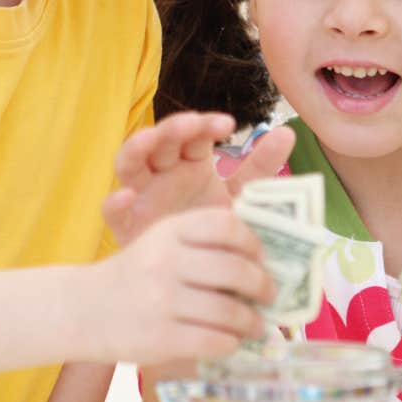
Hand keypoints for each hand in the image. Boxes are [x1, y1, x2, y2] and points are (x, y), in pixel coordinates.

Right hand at [93, 205, 274, 364]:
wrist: (82, 310)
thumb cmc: (135, 275)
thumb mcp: (160, 243)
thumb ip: (202, 242)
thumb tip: (263, 262)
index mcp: (170, 231)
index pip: (226, 225)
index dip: (254, 242)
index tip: (262, 258)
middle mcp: (166, 261)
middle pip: (236, 269)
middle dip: (263, 286)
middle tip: (270, 295)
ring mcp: (162, 301)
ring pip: (230, 311)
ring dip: (253, 321)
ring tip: (257, 324)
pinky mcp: (161, 338)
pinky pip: (215, 341)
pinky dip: (232, 343)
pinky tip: (232, 341)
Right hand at [103, 111, 294, 245]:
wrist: (189, 278)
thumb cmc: (212, 231)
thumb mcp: (239, 197)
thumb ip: (259, 167)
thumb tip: (288, 132)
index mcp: (189, 161)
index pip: (193, 133)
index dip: (204, 123)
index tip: (227, 124)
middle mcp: (162, 172)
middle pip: (160, 139)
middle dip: (174, 128)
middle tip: (193, 124)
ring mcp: (141, 196)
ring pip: (129, 163)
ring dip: (137, 146)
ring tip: (150, 139)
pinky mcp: (126, 226)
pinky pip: (112, 210)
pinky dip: (115, 201)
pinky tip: (126, 196)